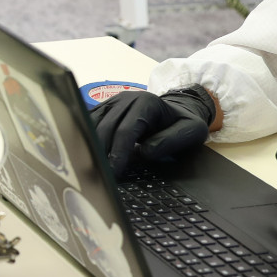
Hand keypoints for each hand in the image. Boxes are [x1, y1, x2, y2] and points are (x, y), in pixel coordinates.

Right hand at [90, 87, 214, 177]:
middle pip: (105, 128)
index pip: (126, 131)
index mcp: (146, 103)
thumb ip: (170, 141)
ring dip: (89, 147)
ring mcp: (113, 102)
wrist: (178, 109)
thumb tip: (143, 152)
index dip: (118, 153)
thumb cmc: (183, 123)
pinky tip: (85, 156)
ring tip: (88, 169)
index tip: (113, 173)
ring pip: (92, 124)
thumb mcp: (191, 132)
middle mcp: (126, 99)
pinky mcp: (105, 109)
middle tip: (96, 177)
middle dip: (99, 153)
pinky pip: (89, 122)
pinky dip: (85, 138)